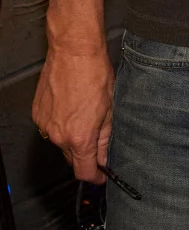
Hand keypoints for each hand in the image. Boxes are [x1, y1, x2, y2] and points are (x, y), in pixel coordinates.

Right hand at [32, 42, 114, 182]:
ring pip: (60, 142)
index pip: (84, 172)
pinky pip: (50, 127)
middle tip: (96, 138)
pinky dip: (60, 124)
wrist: (74, 52)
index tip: (101, 175)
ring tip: (83, 114)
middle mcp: (58, 136)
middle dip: (85, 154)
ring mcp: (45, 125)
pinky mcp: (37, 113)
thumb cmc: (95, 74)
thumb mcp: (109, 108)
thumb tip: (104, 157)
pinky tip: (70, 107)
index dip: (95, 177)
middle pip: (72, 158)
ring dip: (71, 137)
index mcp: (79, 138)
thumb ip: (105, 138)